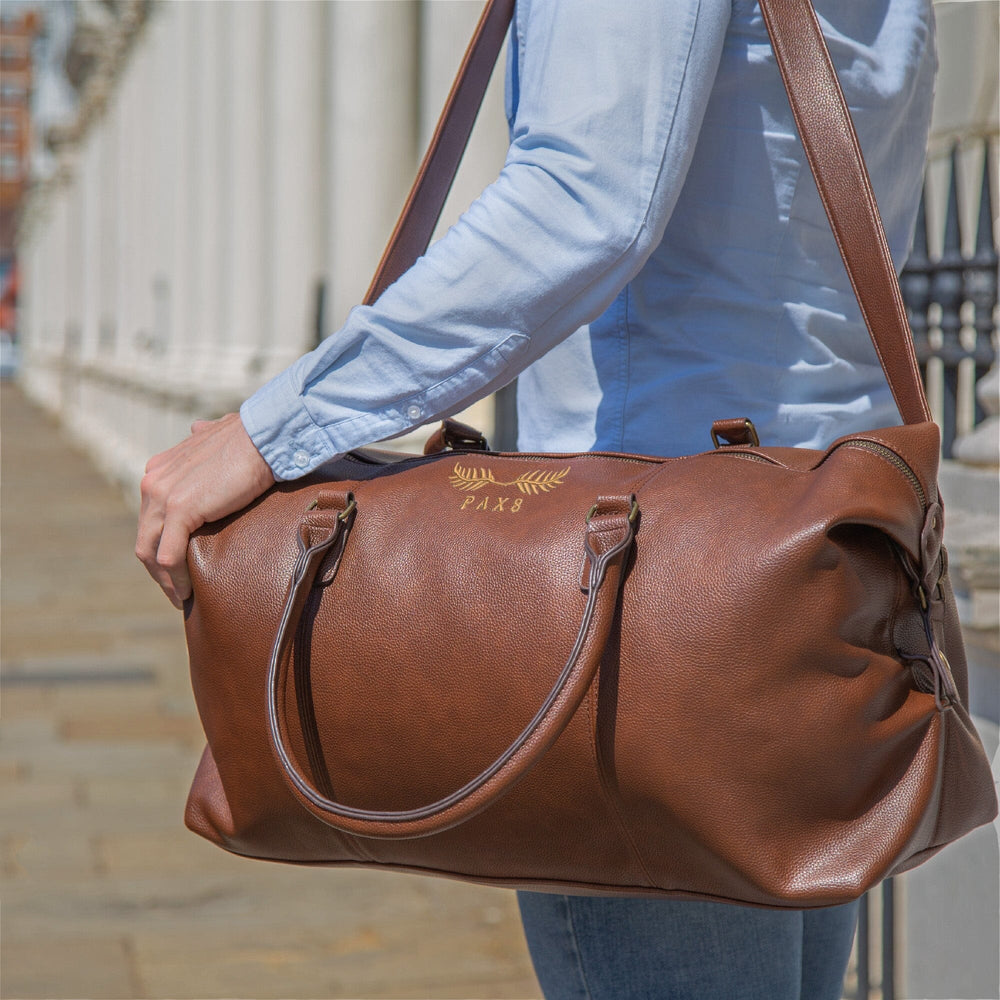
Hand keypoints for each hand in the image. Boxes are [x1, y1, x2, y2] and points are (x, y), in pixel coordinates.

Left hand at [136, 413, 275, 607]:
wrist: (265, 436)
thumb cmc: (251, 437)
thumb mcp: (216, 434)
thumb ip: (202, 436)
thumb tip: (200, 428)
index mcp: (159, 470)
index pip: (151, 519)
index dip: (162, 545)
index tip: (178, 566)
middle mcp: (152, 482)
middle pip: (145, 538)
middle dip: (157, 569)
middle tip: (177, 591)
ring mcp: (162, 495)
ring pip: (151, 551)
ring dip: (164, 580)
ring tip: (181, 597)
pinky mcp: (180, 509)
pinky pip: (168, 555)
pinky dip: (176, 578)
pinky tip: (189, 591)